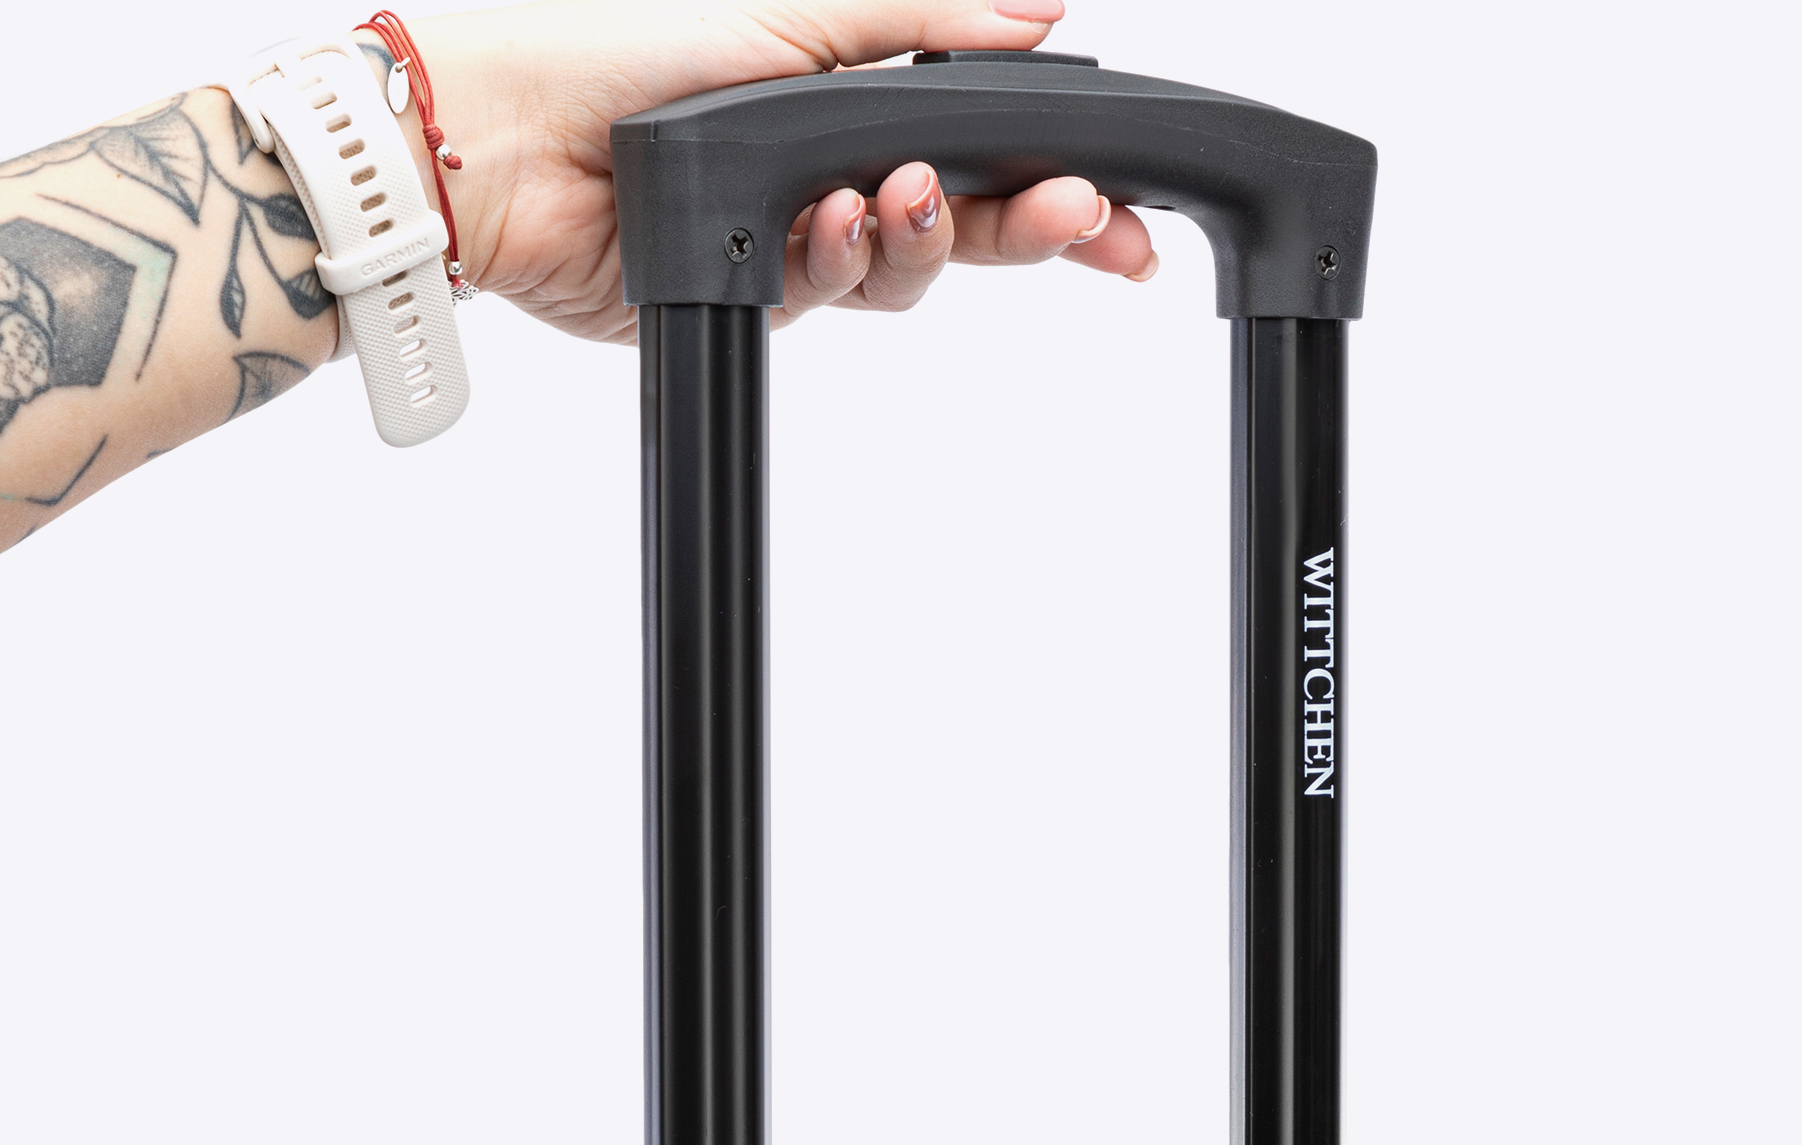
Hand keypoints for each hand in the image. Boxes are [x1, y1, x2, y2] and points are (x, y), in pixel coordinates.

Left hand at [388, 1, 1157, 341]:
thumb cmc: (626, 49)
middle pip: (972, 223)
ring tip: (900, 193)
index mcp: (860, 97)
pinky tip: (826, 219)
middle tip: (1088, 222)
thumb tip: (1043, 14)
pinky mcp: (752, 297)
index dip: (1065, 186)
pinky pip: (827, 293)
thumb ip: (929, 25)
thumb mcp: (804, 13)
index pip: (991, 149)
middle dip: (1037, 226)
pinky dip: (836, 254)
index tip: (1125, 209)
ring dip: (920, 235)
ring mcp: (799, 242)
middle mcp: (839, 172)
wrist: (515, 140)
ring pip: (905, 270)